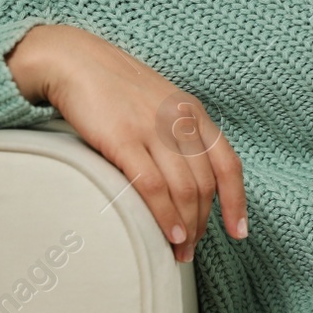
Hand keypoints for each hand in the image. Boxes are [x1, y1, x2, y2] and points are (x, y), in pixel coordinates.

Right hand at [7, 24, 247, 262]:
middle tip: (191, 250)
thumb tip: (187, 182)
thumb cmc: (114, 89)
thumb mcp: (160, 105)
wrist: (74, 61)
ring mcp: (153, 129)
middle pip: (205, 184)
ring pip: (183, 189)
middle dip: (204, 223)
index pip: (228, 163)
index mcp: (193, 112)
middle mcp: (180, 120)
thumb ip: (178, 135)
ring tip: (179, 251)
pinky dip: (164, 215)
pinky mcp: (123, 139)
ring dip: (186, 228)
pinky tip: (167, 233)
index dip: (237, 201)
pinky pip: (152, 186)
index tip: (238, 232)